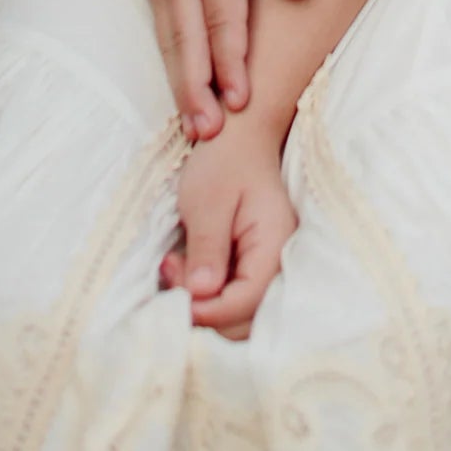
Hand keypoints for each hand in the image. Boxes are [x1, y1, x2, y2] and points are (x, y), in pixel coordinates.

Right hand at [132, 0, 311, 141]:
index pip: (222, 13)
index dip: (231, 58)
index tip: (242, 97)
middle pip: (190, 40)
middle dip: (200, 88)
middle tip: (212, 131)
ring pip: (172, 47)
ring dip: (183, 90)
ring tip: (197, 129)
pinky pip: (165, 40)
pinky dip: (174, 73)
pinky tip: (185, 102)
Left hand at [161, 114, 296, 337]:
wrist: (237, 135)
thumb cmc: (223, 161)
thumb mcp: (207, 203)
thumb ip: (207, 249)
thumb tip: (200, 295)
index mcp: (274, 242)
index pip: (248, 300)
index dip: (210, 310)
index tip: (177, 299)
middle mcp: (278, 258)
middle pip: (245, 315)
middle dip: (203, 308)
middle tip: (172, 272)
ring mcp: (266, 262)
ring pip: (236, 310)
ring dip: (201, 301)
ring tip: (173, 266)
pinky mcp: (250, 262)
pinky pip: (231, 293)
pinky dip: (204, 291)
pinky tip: (182, 266)